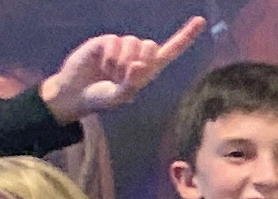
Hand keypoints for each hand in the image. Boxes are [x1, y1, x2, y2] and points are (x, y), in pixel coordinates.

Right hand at [40, 17, 205, 123]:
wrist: (76, 92)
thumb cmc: (101, 98)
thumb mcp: (120, 97)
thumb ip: (132, 84)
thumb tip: (140, 65)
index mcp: (148, 70)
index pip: (171, 51)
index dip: (185, 37)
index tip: (201, 21)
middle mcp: (138, 55)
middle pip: (150, 46)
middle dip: (138, 62)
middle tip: (121, 77)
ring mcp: (122, 46)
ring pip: (132, 43)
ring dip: (120, 63)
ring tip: (109, 72)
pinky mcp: (107, 40)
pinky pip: (115, 42)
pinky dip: (109, 57)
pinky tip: (100, 64)